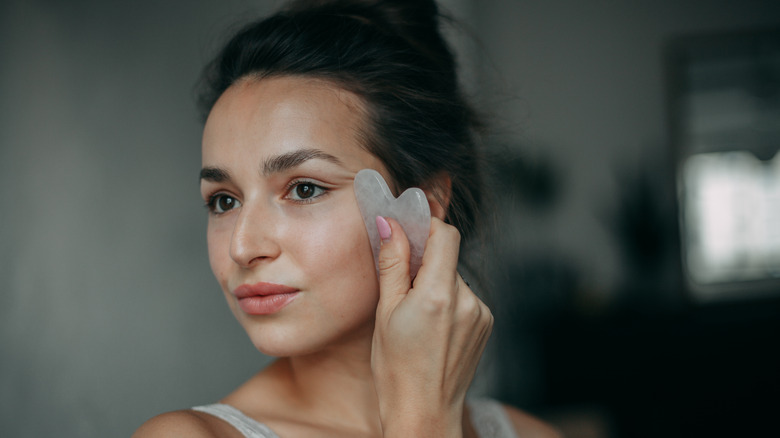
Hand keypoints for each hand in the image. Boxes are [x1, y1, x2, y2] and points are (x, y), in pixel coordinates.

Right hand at [370, 217, 492, 436]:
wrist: (424, 413)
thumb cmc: (397, 370)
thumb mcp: (385, 313)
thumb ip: (392, 264)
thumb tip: (389, 225)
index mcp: (439, 295)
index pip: (445, 235)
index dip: (425, 228)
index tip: (407, 233)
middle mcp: (467, 301)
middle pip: (447, 257)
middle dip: (423, 263)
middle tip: (400, 287)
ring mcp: (480, 313)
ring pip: (454, 277)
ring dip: (435, 284)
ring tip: (416, 316)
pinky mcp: (486, 323)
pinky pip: (464, 297)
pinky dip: (448, 301)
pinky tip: (433, 327)